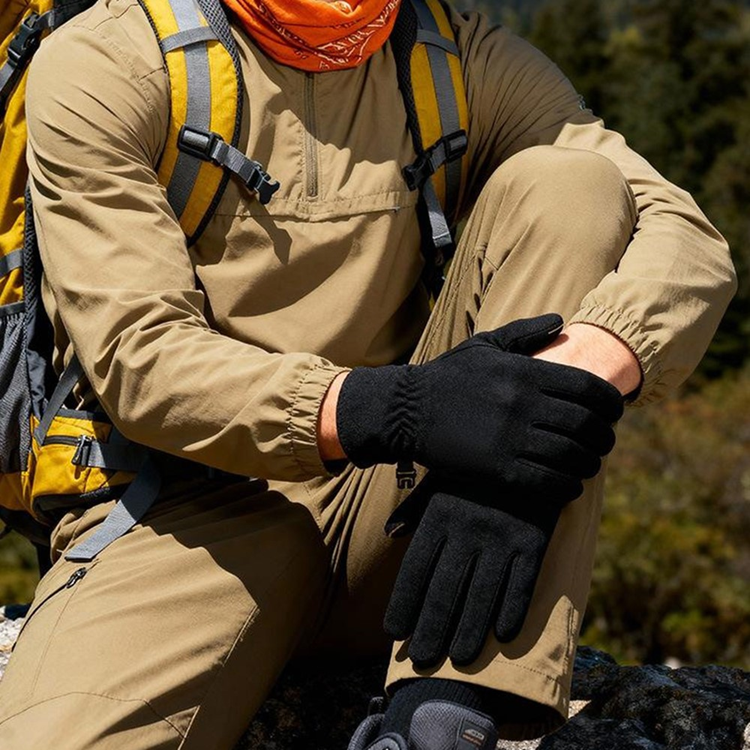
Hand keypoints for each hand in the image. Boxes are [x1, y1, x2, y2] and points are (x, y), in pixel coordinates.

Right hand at [336, 314, 622, 506]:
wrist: (407, 410)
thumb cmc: (447, 377)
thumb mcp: (484, 345)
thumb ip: (524, 332)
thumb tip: (560, 321)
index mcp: (526, 373)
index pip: (590, 389)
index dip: (612, 404)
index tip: (614, 413)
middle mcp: (525, 405)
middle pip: (587, 425)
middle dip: (604, 437)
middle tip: (603, 442)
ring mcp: (512, 438)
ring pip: (573, 456)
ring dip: (589, 463)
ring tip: (588, 464)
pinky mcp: (498, 468)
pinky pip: (549, 482)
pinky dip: (568, 486)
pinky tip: (569, 485)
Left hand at [383, 476, 560, 667]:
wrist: (526, 440)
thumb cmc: (474, 468)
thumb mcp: (440, 480)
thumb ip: (416, 509)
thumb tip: (390, 534)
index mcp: (440, 516)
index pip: (415, 569)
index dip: (404, 603)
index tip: (395, 632)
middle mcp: (467, 530)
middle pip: (445, 589)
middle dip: (431, 628)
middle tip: (422, 660)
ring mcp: (501, 535)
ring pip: (482, 594)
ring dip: (470, 630)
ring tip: (460, 659)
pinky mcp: (534, 538)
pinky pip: (523, 582)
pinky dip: (513, 609)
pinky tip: (503, 634)